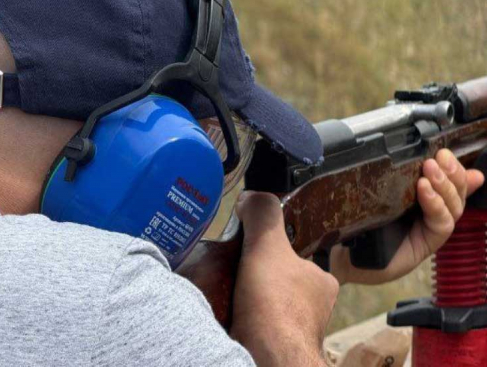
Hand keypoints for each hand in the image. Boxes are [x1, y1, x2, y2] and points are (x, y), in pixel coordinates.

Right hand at [231, 192, 337, 366]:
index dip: (273, 250)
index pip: (297, 256)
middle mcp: (314, 308)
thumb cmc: (276, 304)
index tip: (252, 250)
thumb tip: (251, 198)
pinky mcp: (277, 346)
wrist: (266, 357)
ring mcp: (295, 329)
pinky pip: (258, 325)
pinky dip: (243, 319)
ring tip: (226, 291)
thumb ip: (262, 215)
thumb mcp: (267, 244)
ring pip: (269, 304)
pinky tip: (228, 314)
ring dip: (248, 299)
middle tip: (234, 270)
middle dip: (258, 276)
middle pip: (280, 280)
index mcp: (321, 281)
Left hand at [330, 149, 484, 284]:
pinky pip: (441, 224)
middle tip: (441, 156)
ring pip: (454, 207)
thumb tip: (399, 150)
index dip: (452, 167)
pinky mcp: (425, 244)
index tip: (443, 151)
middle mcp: (427, 214)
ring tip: (431, 169)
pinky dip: (436, 205)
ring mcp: (427, 230)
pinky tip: (424, 190)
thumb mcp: (371, 192)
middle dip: (452, 172)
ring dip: (445, 186)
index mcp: (417, 198)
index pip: (447, 181)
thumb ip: (389, 175)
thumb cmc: (351, 220)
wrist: (337, 251)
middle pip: (456, 192)